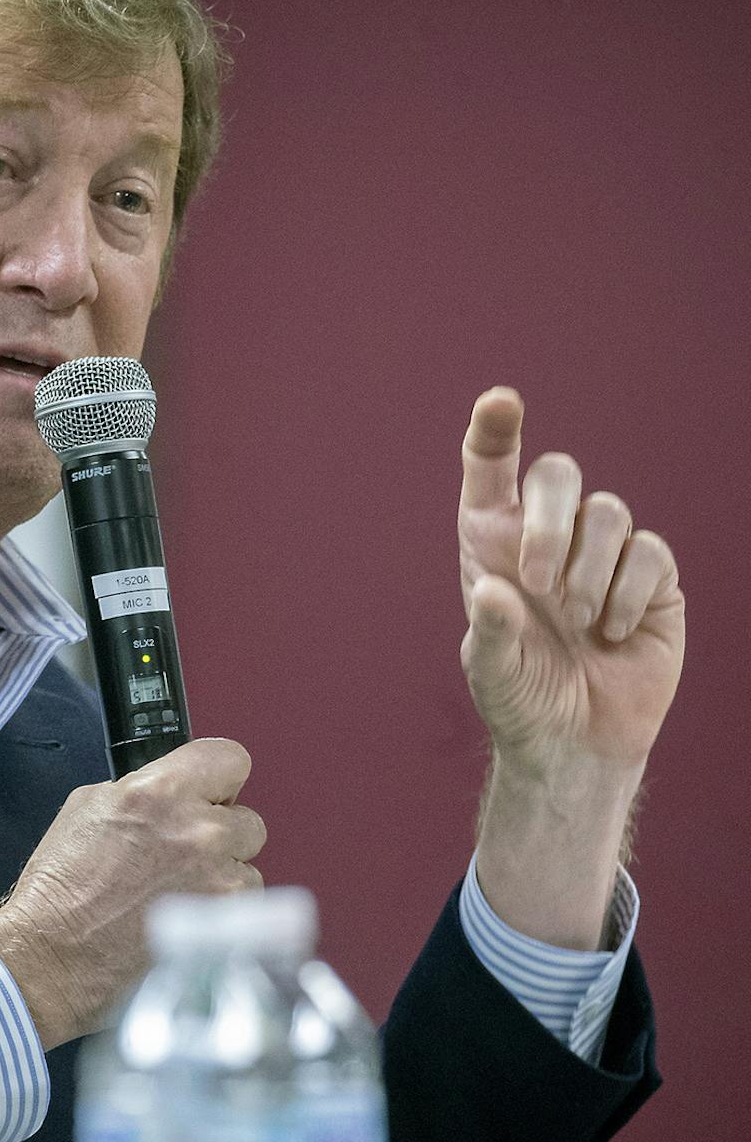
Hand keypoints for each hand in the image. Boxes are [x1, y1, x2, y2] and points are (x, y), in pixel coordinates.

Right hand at [0, 738, 262, 1047]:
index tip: (210, 794)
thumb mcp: (88, 808)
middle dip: (220, 835)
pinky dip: (221, 915)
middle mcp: (197, 831)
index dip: (218, 779)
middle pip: (247, 820)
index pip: (230, 759)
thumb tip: (175, 793)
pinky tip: (182, 921)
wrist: (53, 954)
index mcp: (160, 792)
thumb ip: (144, 791)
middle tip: (183, 854)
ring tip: (177, 895)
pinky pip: (244, 909)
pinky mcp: (226, 925)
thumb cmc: (61, 887)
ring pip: (248, 868)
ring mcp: (217, 881)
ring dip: (222, 878)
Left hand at [459, 387, 684, 946]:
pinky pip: (650, 554)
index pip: (490, 467)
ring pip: (609, 514)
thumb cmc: (520, 699)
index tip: (500, 400)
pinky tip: (612, 634)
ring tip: (578, 623)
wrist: (576, 740)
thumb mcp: (492, 672)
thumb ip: (488, 633)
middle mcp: (547, 534)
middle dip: (550, 521)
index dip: (495, 428)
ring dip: (590, 570)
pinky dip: (629, 593)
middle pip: (559, 474)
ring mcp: (604, 552)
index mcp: (492, 540)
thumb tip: (490, 591)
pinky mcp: (652, 578)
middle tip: (537, 582)